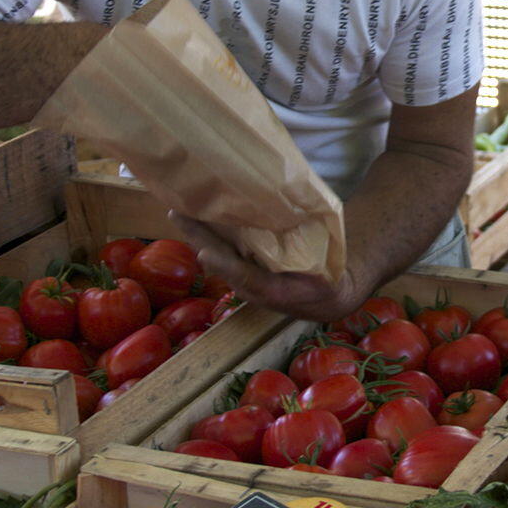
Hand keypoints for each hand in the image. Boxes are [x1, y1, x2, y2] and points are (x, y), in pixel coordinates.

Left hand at [170, 211, 362, 322]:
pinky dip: (208, 237)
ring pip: (216, 259)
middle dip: (200, 240)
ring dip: (198, 236)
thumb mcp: (327, 268)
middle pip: (222, 266)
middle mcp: (255, 291)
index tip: (206, 253)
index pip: (248, 279)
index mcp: (279, 291)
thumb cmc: (328, 275)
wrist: (326, 298)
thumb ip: (312, 250)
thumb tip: (301, 210)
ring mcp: (244, 283)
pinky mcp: (240, 274)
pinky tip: (194, 216)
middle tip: (179, 214)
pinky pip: (221, 254)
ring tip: (180, 209)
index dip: (227, 266)